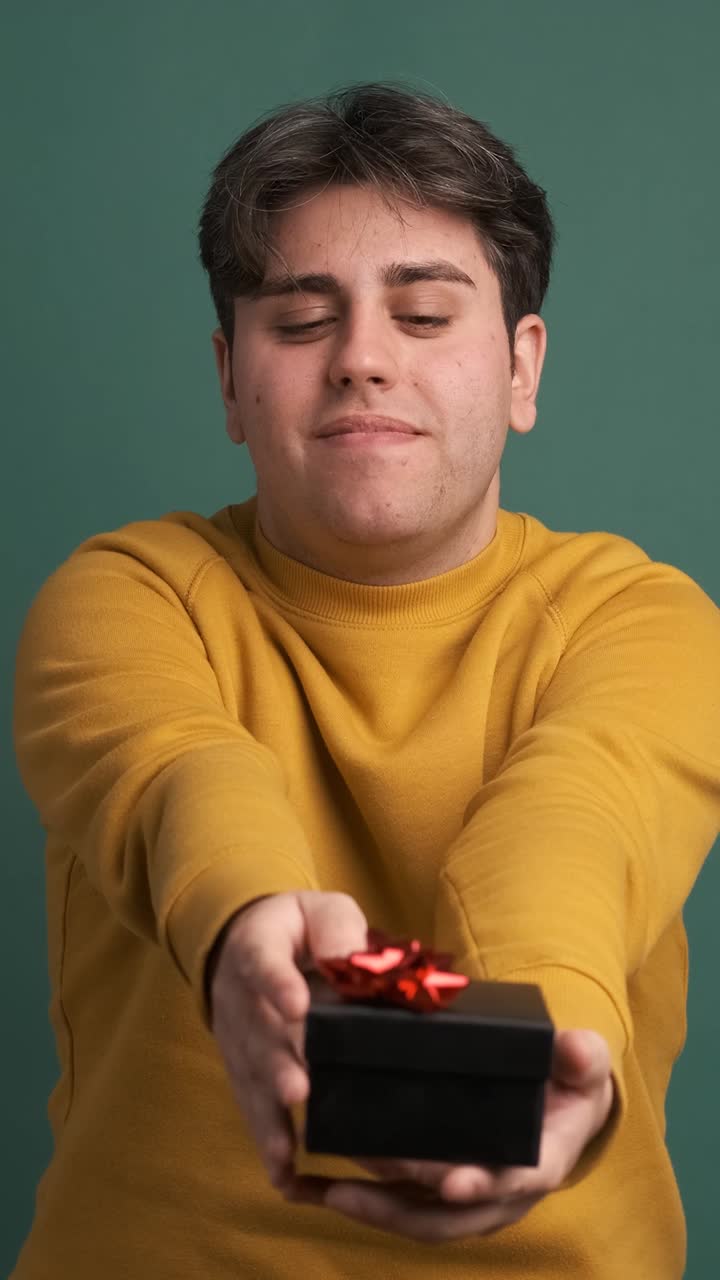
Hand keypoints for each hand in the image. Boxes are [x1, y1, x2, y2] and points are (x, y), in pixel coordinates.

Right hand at [208, 889, 367, 1189]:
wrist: (244, 939)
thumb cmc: (298, 928)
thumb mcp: (322, 910)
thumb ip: (338, 931)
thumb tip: (355, 963)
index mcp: (257, 947)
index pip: (264, 963)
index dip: (278, 983)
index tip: (296, 1004)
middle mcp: (237, 997)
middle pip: (255, 1032)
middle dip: (277, 1062)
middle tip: (299, 1088)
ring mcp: (235, 1038)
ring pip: (250, 1077)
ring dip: (268, 1113)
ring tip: (288, 1149)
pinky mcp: (242, 1070)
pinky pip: (251, 1105)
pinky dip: (265, 1141)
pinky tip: (282, 1174)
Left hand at [284, 1027, 614, 1242]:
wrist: (564, 1100)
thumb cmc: (569, 1080)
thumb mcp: (581, 1062)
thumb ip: (580, 1056)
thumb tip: (580, 1052)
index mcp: (539, 1163)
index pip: (512, 1182)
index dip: (482, 1184)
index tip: (451, 1183)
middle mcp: (500, 1192)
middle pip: (448, 1216)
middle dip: (396, 1207)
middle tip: (349, 1190)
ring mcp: (467, 1195)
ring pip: (416, 1217)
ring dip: (368, 1209)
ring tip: (319, 1189)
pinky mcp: (438, 1188)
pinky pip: (399, 1203)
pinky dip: (358, 1198)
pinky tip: (313, 1186)